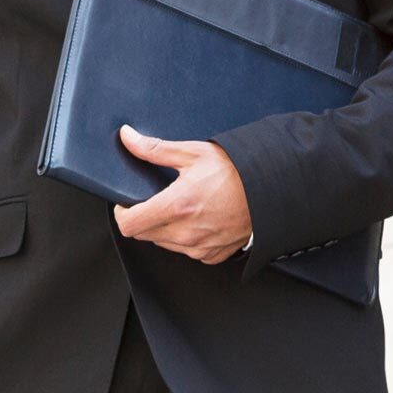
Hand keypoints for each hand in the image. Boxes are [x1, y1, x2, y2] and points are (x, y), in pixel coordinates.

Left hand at [112, 126, 252, 261]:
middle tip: (155, 199)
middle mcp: (186, 232)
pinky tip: (196, 220)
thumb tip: (128, 138)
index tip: (126, 203)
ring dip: (162, 228)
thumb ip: (154, 149)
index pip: (129, 224)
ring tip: (180, 207)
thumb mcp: (192, 153)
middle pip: (143, 234)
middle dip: (142, 217)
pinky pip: (186, 251)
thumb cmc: (236, 171)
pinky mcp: (212, 255)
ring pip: (163, 244)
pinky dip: (184, 238)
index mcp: (177, 206)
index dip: (122, 213)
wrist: (270, 190)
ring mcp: (199, 247)